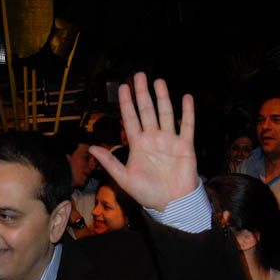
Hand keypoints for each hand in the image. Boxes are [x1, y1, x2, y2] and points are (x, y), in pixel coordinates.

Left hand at [90, 72, 196, 210]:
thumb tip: (92, 148)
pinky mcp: (185, 145)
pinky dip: (187, 112)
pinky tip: (186, 97)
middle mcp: (153, 139)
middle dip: (142, 93)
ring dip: (162, 97)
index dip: (126, 103)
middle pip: (146, 111)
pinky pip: (187, 125)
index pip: (130, 119)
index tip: (122, 87)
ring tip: (158, 81)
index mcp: (138, 145)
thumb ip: (110, 162)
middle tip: (138, 75)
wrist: (171, 204)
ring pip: (165, 113)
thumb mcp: (124, 178)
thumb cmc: (148, 193)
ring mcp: (169, 140)